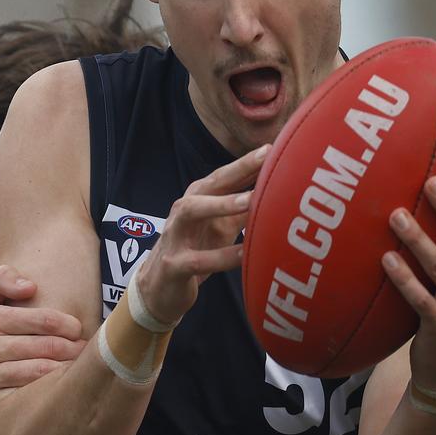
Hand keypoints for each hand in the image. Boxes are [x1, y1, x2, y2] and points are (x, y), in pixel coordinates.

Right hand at [0, 265, 85, 422]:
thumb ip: (1, 279)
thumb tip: (31, 286)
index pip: (41, 320)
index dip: (67, 325)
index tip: (80, 329)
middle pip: (44, 348)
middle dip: (72, 349)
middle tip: (88, 352)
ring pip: (36, 374)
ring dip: (64, 372)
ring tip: (81, 370)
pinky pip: (20, 399)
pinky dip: (41, 395)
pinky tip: (57, 391)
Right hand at [138, 144, 269, 324]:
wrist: (158, 289)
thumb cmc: (195, 252)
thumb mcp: (221, 228)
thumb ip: (243, 211)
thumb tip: (278, 192)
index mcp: (199, 199)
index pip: (226, 175)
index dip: (250, 160)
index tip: (276, 145)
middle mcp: (185, 210)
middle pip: (211, 183)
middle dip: (238, 168)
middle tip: (266, 157)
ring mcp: (176, 236)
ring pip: (194, 211)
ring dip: (222, 204)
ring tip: (250, 200)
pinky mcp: (174, 265)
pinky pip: (200, 260)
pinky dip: (223, 257)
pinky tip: (246, 254)